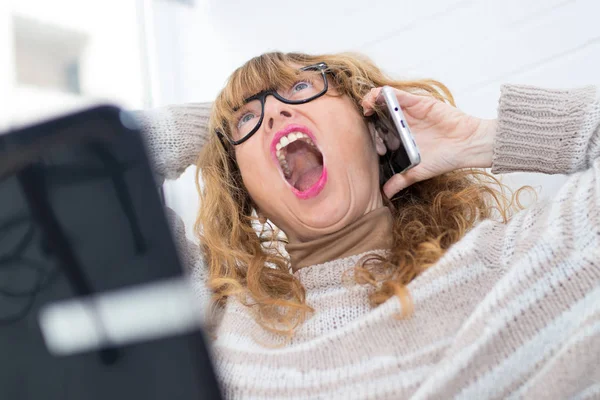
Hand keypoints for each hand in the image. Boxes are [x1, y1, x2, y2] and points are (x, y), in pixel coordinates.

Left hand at [361, 87, 496, 198]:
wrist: (466, 146)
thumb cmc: (445, 158)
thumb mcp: (416, 172)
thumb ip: (400, 180)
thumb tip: (385, 194)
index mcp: (400, 137)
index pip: (379, 132)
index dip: (371, 136)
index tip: (373, 146)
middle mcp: (402, 123)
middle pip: (378, 116)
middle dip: (370, 121)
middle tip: (370, 130)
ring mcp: (409, 112)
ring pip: (384, 101)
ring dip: (372, 101)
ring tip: (367, 108)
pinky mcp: (418, 102)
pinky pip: (397, 95)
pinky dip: (385, 95)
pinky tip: (378, 100)